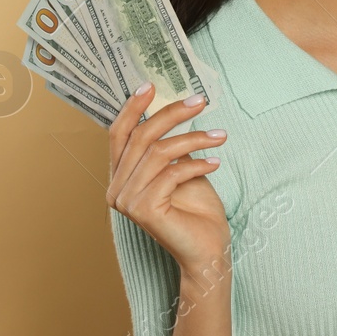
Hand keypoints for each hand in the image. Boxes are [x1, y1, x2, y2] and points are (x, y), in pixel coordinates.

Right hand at [106, 83, 229, 275]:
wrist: (208, 249)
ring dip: (194, 139)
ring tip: (220, 137)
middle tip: (201, 101)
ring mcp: (127, 201)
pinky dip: (197, 163)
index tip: (151, 86)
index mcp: (121, 177)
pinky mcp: (143, 209)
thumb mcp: (181, 168)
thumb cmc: (197, 210)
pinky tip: (215, 162)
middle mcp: (116, 189)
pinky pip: (171, 172)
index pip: (119, 135)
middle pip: (141, 137)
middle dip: (173, 114)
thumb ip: (168, 146)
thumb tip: (172, 109)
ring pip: (159, 151)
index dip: (132, 108)